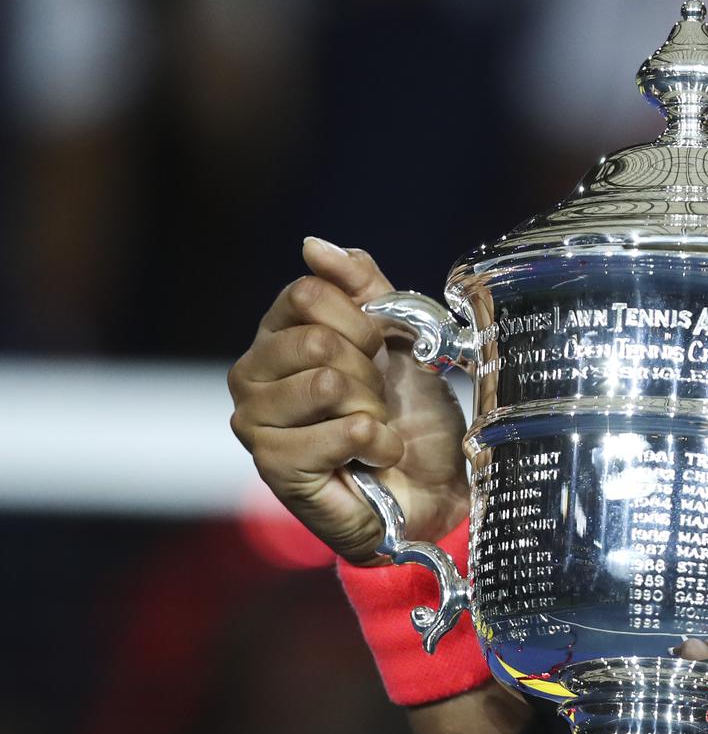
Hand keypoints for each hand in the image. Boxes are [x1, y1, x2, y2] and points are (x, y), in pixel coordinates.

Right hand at [228, 238, 469, 564]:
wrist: (430, 488)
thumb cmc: (409, 414)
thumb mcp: (398, 337)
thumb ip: (362, 287)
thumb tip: (313, 245)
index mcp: (276, 335)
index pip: (307, 293)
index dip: (362, 321)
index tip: (381, 351)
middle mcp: (251, 375)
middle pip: (317, 338)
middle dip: (369, 371)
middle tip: (376, 400)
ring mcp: (255, 423)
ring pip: (327, 382)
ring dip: (372, 410)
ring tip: (371, 429)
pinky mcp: (274, 467)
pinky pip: (344, 431)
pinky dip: (378, 445)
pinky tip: (372, 460)